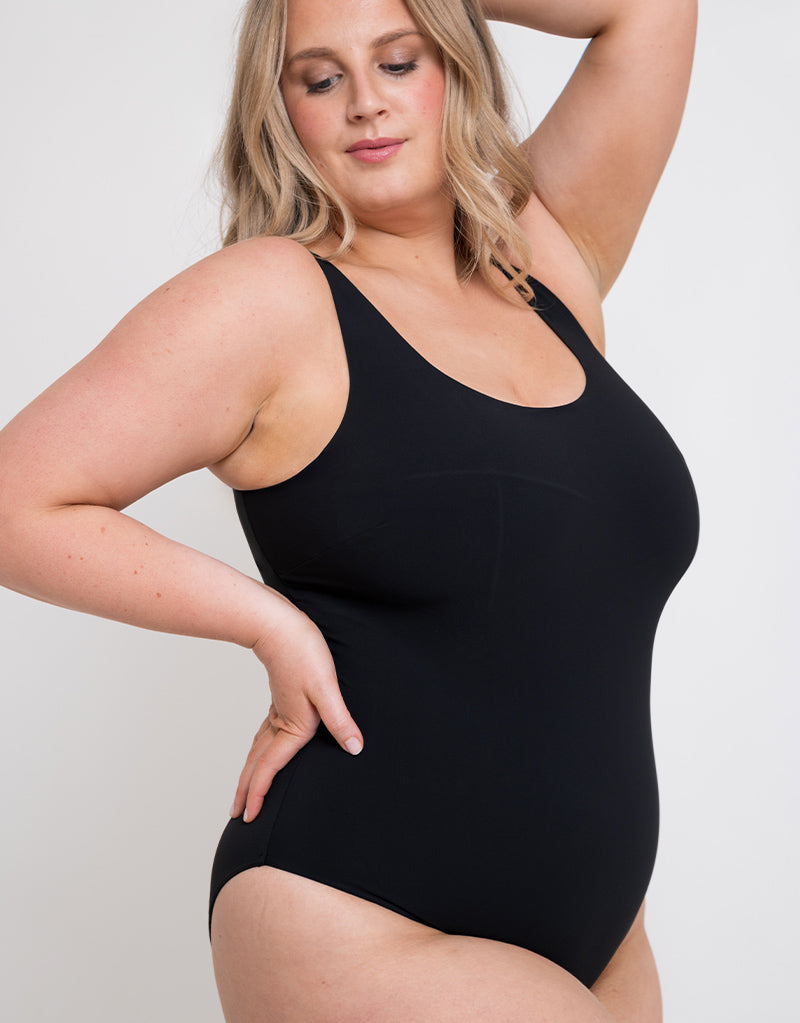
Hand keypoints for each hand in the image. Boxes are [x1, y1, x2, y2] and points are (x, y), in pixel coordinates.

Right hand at [230, 601, 363, 822]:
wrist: (280, 625)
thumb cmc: (304, 653)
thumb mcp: (327, 687)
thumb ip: (340, 720)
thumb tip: (355, 748)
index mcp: (293, 725)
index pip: (271, 766)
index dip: (261, 792)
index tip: (249, 815)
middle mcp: (281, 722)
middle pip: (258, 763)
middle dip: (247, 790)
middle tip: (237, 815)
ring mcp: (277, 711)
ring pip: (258, 749)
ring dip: (250, 772)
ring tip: (243, 790)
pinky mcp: (280, 700)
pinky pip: (264, 735)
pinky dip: (258, 750)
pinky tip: (262, 749)